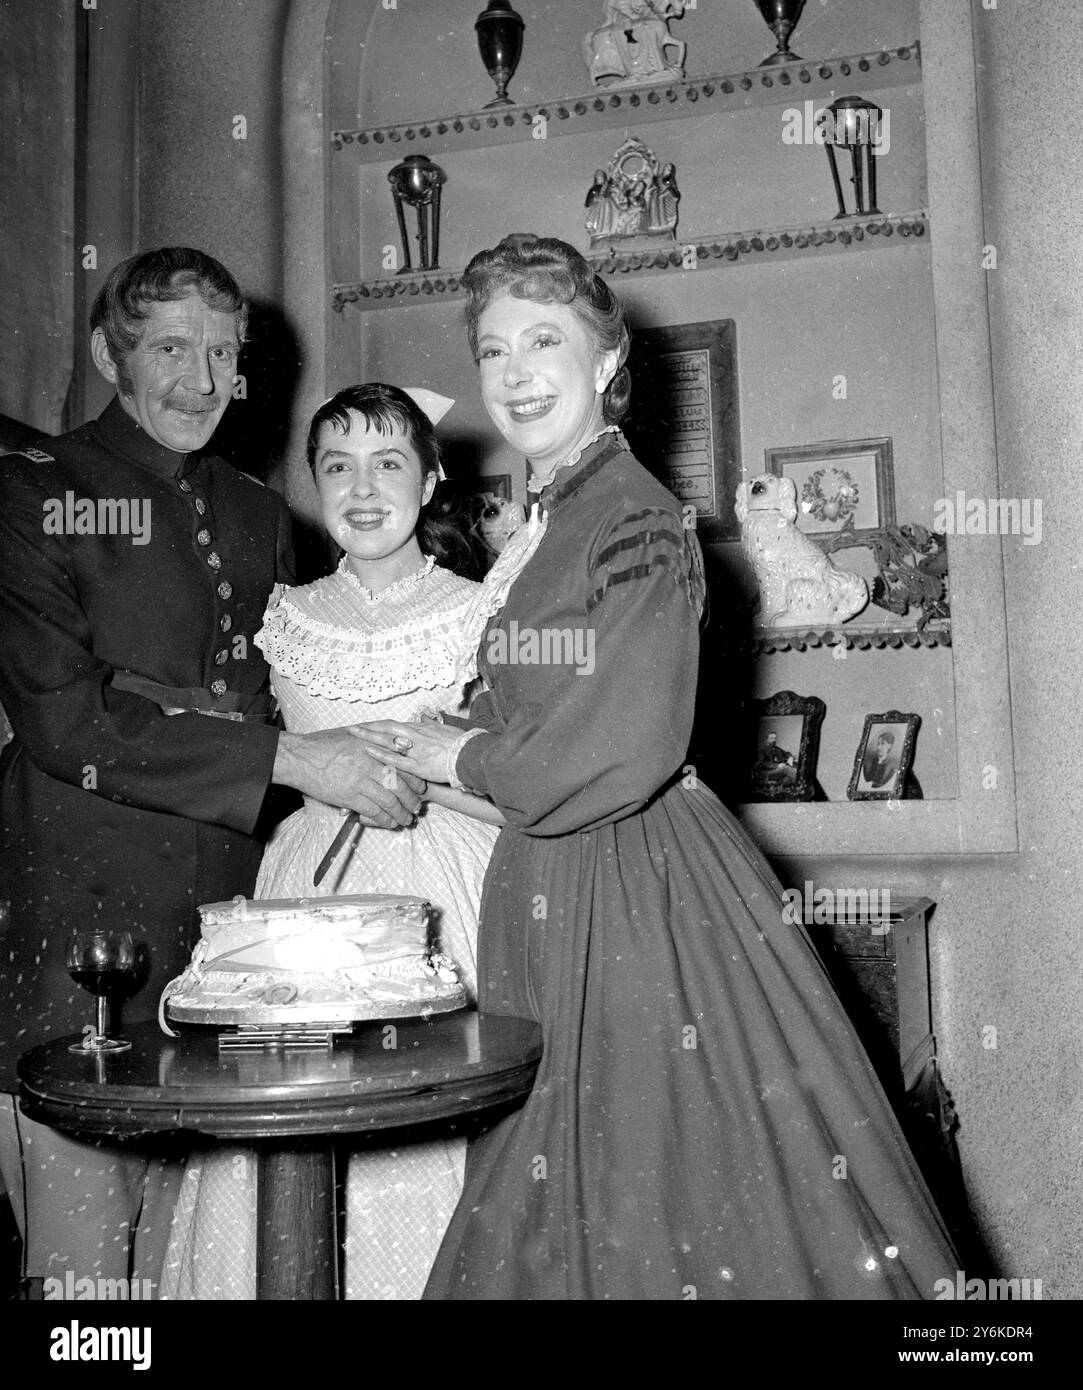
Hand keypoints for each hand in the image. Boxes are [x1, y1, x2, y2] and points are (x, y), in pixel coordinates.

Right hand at [273, 728, 424, 827]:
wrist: (301, 757)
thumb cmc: (326, 744)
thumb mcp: (355, 734)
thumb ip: (377, 739)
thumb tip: (399, 743)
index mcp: (375, 747)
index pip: (404, 766)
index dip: (416, 780)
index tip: (421, 788)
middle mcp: (371, 763)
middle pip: (401, 785)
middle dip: (412, 800)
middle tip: (417, 808)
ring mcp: (361, 780)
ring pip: (390, 801)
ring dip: (400, 813)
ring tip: (406, 820)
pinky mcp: (349, 796)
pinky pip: (373, 811)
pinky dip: (384, 819)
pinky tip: (389, 823)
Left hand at [348, 719, 464, 784]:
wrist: (472, 754)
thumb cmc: (461, 742)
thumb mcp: (444, 729)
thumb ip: (431, 724)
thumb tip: (424, 718)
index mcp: (421, 729)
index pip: (394, 725)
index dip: (378, 725)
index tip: (365, 725)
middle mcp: (416, 736)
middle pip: (386, 729)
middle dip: (368, 728)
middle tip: (351, 728)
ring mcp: (416, 750)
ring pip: (388, 740)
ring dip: (369, 736)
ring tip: (354, 735)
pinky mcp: (419, 765)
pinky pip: (397, 759)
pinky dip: (382, 754)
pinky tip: (369, 751)